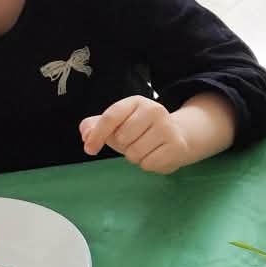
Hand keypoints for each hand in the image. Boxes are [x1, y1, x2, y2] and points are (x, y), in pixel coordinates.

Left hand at [80, 96, 201, 174]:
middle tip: (134, 141)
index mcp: (136, 102)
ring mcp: (167, 128)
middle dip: (123, 146)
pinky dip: (147, 164)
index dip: (97, 134)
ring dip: (135, 157)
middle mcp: (154, 110)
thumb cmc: (141, 130)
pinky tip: (156, 155)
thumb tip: (86, 134)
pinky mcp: (176, 145)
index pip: (111, 117)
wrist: (179, 135)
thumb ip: (96, 125)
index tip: (89, 149)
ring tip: (146, 149)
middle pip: (121, 138)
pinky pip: (148, 164)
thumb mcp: (118, 123)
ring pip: (134, 154)